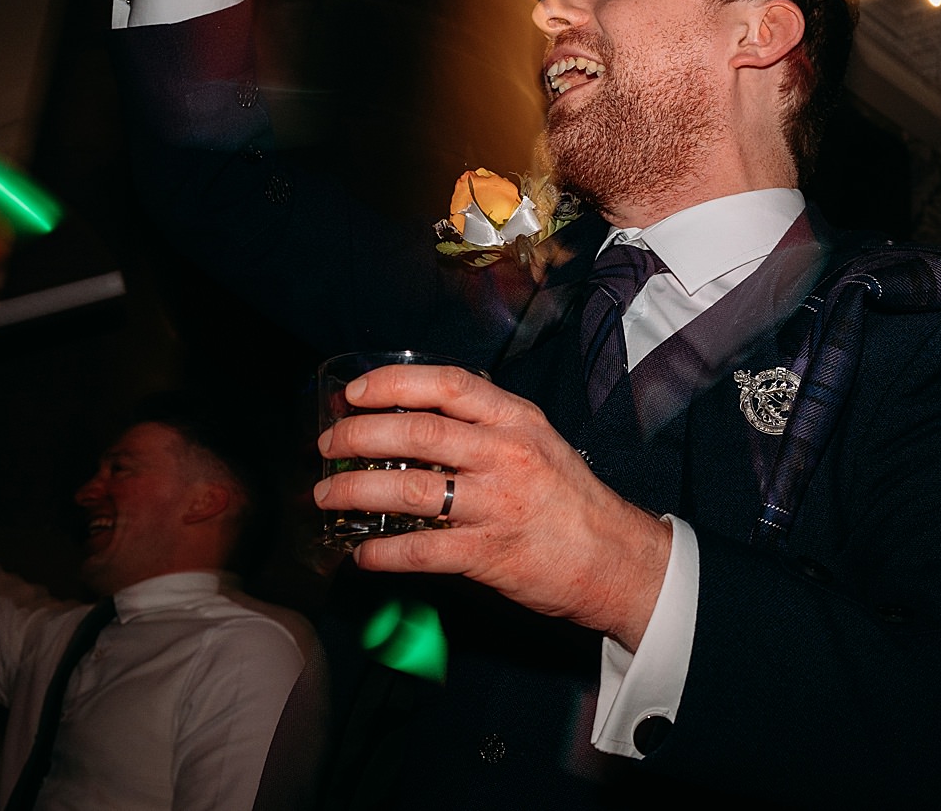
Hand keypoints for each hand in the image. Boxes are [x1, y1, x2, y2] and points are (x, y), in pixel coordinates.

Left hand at [316, 365, 672, 649]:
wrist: (613, 557)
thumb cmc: (570, 499)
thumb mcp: (537, 442)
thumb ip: (486, 426)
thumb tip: (415, 420)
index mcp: (517, 420)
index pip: (447, 385)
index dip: (392, 384)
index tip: (354, 392)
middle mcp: (506, 455)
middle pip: (418, 432)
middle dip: (359, 435)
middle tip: (329, 444)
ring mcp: (496, 504)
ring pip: (410, 489)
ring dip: (356, 490)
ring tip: (327, 495)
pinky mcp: (489, 553)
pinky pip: (421, 550)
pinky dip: (383, 551)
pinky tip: (362, 553)